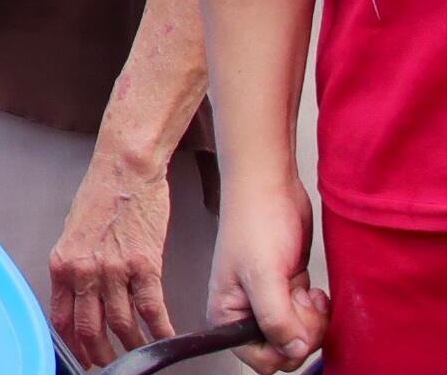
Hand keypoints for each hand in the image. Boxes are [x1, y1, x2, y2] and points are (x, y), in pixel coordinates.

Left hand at [49, 147, 175, 365]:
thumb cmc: (102, 195)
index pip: (62, 317)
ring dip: (133, 345)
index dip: (74, 344)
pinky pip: (151, 310)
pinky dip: (160, 330)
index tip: (84, 357)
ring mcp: (113, 270)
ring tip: (141, 351)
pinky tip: (165, 337)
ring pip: (122, 325)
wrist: (124, 170)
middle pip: (90, 328)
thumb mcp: (74, 233)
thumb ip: (76, 267)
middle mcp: (84, 270)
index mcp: (63, 263)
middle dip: (102, 353)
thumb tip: (82, 296)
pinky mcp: (144, 266)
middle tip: (112, 362)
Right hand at [208, 162, 328, 373]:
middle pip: (285, 351)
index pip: (260, 360)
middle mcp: (246, 312)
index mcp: (226, 314)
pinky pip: (309, 320)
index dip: (284, 347)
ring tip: (305, 290)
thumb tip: (294, 350)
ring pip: (300, 336)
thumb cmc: (255, 221)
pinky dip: (318, 309)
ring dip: (312, 318)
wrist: (271, 188)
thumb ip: (276, 319)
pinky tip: (312, 289)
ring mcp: (269, 303)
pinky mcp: (288, 292)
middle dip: (302, 330)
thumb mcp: (263, 274)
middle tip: (299, 300)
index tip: (292, 320)